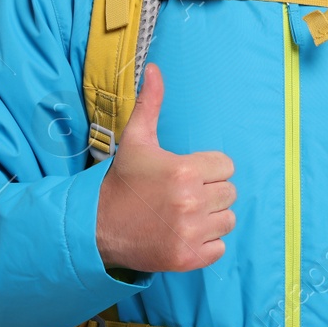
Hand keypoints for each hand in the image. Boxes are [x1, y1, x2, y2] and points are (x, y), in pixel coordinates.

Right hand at [95, 63, 235, 272]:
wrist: (98, 227)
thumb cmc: (123, 181)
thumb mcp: (136, 140)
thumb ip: (151, 104)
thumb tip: (155, 68)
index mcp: (184, 170)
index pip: (226, 166)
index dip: (208, 169)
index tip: (188, 174)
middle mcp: (190, 202)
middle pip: (229, 193)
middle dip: (211, 193)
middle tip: (184, 195)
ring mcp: (190, 232)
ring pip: (228, 220)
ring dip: (212, 218)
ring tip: (185, 215)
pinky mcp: (188, 257)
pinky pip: (220, 248)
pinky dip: (207, 244)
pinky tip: (185, 234)